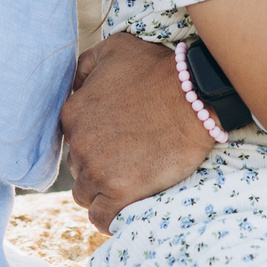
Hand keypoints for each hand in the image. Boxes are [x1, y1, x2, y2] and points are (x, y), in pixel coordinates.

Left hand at [59, 32, 212, 232]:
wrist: (195, 97)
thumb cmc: (159, 70)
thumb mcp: (115, 49)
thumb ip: (86, 65)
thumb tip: (76, 86)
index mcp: (73, 114)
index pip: (72, 140)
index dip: (92, 142)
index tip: (113, 142)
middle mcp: (78, 145)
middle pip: (79, 168)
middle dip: (97, 166)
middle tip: (126, 159)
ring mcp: (98, 171)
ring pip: (86, 195)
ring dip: (102, 192)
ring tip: (127, 184)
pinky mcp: (121, 193)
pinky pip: (102, 218)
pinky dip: (110, 218)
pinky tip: (123, 209)